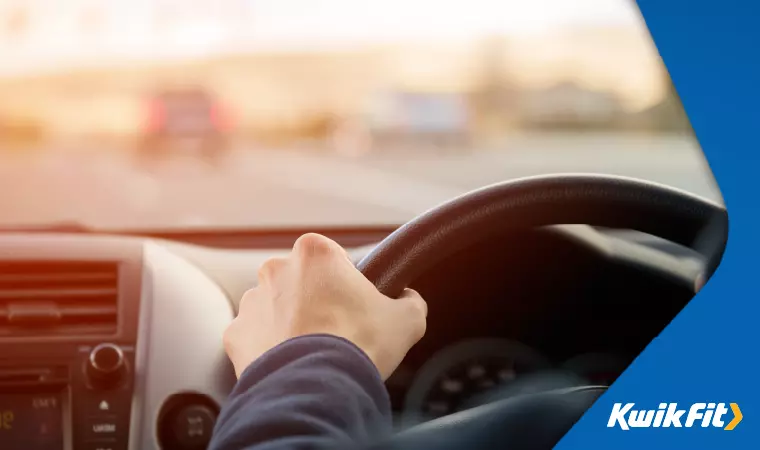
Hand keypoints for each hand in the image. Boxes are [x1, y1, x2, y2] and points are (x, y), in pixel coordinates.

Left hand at [223, 233, 427, 379]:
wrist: (315, 389)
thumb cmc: (359, 346)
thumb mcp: (407, 319)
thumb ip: (410, 300)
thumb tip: (408, 300)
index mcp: (315, 251)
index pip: (334, 259)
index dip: (348, 284)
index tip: (356, 307)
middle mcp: (275, 268)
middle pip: (302, 281)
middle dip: (316, 301)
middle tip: (338, 331)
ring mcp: (251, 301)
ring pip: (276, 307)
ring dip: (291, 323)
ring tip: (313, 352)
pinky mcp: (235, 333)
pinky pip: (256, 336)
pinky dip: (270, 348)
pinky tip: (292, 364)